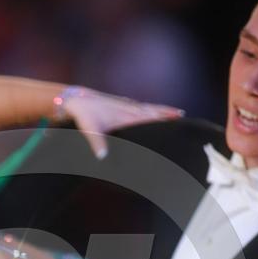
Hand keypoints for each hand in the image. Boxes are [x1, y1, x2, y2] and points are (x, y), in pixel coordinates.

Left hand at [60, 87, 183, 158]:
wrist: (74, 100)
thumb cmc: (83, 115)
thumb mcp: (89, 129)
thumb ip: (97, 142)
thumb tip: (103, 158)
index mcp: (125, 115)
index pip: (149, 117)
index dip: (163, 119)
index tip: (178, 120)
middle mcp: (128, 108)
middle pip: (152, 111)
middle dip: (168, 114)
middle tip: (184, 117)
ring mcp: (125, 105)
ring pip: (148, 108)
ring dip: (162, 111)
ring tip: (176, 113)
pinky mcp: (120, 105)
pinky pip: (140, 107)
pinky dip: (150, 109)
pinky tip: (152, 111)